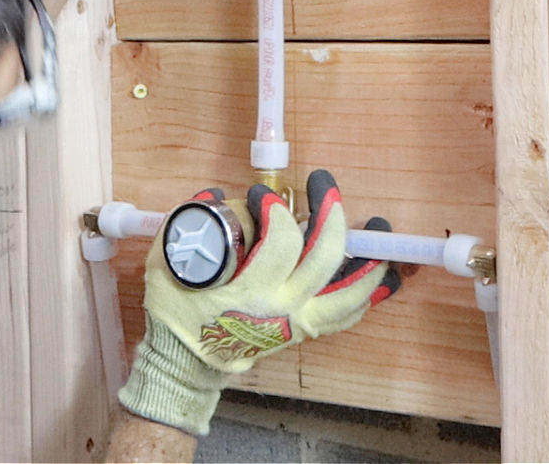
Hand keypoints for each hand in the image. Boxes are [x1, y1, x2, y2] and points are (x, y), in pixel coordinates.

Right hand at [116, 169, 400, 435]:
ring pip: (352, 293)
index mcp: (251, 293)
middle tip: (324, 186)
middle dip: (331, 214)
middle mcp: (284, 310)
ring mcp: (300, 323)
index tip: (260, 196)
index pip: (282, 242)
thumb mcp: (170, 264)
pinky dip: (366, 292)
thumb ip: (192, 224)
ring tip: (378, 229)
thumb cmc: (176, 313)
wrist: (184, 363)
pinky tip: (378, 272)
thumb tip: (216, 194)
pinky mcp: (305, 330)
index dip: (276, 209)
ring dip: (369, 259)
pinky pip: (347, 313)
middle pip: (327, 258)